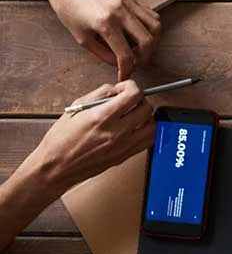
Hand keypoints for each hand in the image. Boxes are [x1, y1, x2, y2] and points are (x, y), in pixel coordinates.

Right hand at [21, 81, 152, 191]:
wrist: (56, 167)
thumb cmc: (60, 140)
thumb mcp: (74, 109)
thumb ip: (99, 95)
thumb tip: (116, 88)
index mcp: (101, 117)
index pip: (133, 94)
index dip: (131, 86)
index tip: (125, 88)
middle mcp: (116, 132)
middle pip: (146, 108)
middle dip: (139, 99)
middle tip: (129, 100)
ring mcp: (122, 146)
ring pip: (152, 125)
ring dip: (146, 116)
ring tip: (133, 114)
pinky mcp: (125, 156)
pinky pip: (148, 140)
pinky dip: (146, 131)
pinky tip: (135, 128)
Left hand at [37, 0, 159, 78]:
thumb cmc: (67, 6)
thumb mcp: (79, 35)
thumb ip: (101, 52)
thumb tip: (116, 63)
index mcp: (105, 24)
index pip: (125, 55)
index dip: (127, 70)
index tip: (125, 76)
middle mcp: (121, 12)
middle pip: (148, 41)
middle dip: (145, 57)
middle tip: (136, 63)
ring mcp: (128, 2)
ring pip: (155, 26)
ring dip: (152, 42)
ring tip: (141, 48)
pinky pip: (151, 14)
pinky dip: (151, 27)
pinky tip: (140, 32)